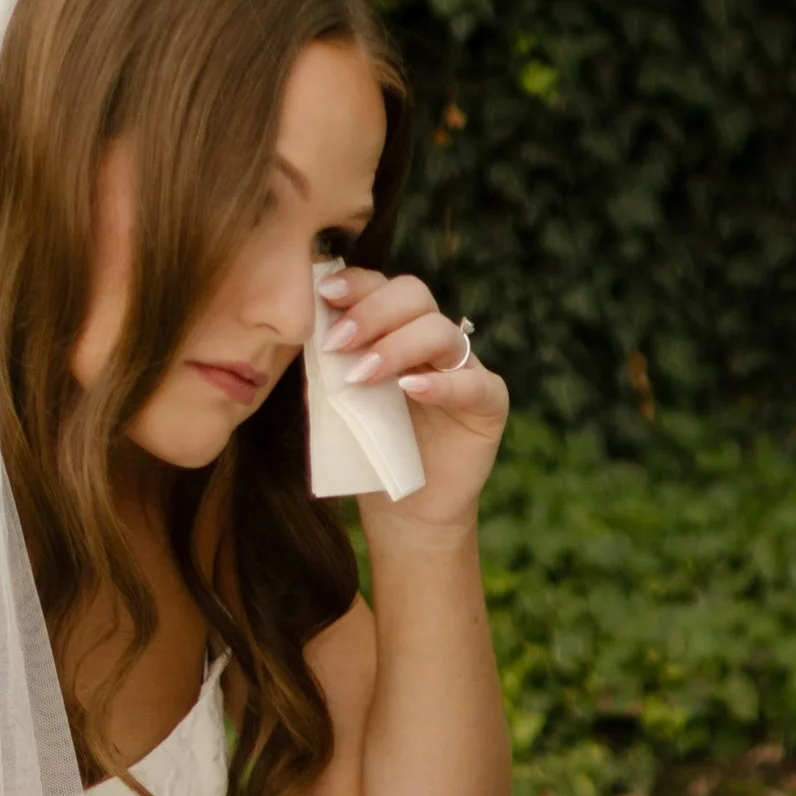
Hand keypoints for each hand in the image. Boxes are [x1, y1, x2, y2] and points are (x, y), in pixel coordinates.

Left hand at [317, 267, 507, 534]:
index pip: (382, 288)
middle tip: (339, 342)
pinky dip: (441, 383)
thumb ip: (330, 364)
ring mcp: (465, 367)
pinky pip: (472, 382)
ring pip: (440, 331)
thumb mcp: (340, 401)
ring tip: (363, 376)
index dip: (356, 285)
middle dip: (372, 312)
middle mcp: (433, 341)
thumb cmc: (370, 452)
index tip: (324, 295)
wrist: (404, 509)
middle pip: (414, 296)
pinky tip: (410, 389)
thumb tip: (306, 328)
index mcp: (398, 330)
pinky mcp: (489, 402)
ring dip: (397, 347)